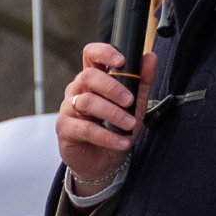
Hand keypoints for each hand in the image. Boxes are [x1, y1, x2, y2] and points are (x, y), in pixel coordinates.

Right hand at [53, 41, 137, 195]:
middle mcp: (78, 90)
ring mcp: (68, 108)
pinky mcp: (65, 129)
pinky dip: (107, 136)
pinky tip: (122, 142)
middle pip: (88, 76)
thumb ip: (142, 81)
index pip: (91, 54)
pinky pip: (85, 128)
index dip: (104, 53)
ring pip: (87, 102)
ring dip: (113, 114)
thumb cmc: (116, 129)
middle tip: (130, 101)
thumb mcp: (136, 105)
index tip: (121, 62)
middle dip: (112, 87)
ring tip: (130, 125)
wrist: (105, 162)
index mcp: (94, 79)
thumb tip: (150, 57)